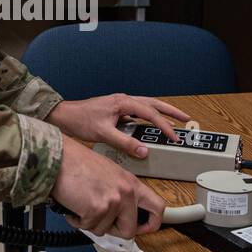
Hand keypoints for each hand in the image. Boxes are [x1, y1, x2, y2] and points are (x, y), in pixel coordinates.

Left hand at [46, 94, 191, 158]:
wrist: (64, 116)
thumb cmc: (80, 120)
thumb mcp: (104, 133)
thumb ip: (125, 143)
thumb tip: (143, 151)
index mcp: (123, 102)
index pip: (150, 113)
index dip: (164, 126)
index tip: (173, 136)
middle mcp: (124, 100)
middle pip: (154, 104)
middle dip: (171, 111)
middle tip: (186, 119)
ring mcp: (121, 104)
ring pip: (147, 106)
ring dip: (161, 113)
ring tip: (175, 120)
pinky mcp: (117, 110)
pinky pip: (138, 113)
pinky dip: (149, 118)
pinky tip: (151, 126)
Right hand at [50, 135, 165, 238]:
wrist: (59, 158)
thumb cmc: (77, 163)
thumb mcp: (109, 174)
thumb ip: (120, 193)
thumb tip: (122, 215)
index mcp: (131, 182)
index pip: (158, 208)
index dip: (151, 224)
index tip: (140, 228)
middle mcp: (127, 191)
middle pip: (130, 230)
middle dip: (112, 231)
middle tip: (100, 221)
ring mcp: (113, 201)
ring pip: (104, 231)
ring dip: (90, 223)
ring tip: (82, 204)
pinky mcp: (97, 209)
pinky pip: (88, 227)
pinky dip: (77, 221)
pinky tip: (74, 205)